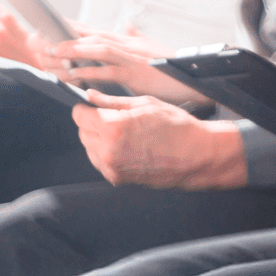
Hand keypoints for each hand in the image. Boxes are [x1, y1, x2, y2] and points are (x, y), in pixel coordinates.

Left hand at [48, 29, 203, 103]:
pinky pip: (108, 71)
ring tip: (50, 55)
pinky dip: (90, 73)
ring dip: (72, 51)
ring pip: (95, 50)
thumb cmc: (170, 65)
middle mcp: (125, 44)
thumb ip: (136, 35)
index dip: (68, 28)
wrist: (192, 77)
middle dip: (62, 37)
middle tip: (39, 40)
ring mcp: (130, 57)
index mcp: (125, 39)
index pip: (92, 30)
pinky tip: (74, 76)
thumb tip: (127, 24)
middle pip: (88, 36)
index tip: (46, 26)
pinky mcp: (135, 73)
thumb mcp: (150, 47)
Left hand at [70, 89, 245, 188]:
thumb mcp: (145, 104)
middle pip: (82, 132)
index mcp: (114, 128)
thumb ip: (112, 101)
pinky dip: (106, 153)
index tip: (91, 106)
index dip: (85, 108)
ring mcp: (112, 168)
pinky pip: (100, 162)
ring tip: (122, 133)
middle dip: (91, 123)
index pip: (79, 116)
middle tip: (112, 117)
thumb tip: (91, 96)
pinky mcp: (117, 178)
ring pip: (89, 148)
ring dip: (97, 138)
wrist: (196, 156)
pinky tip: (126, 146)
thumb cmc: (177, 127)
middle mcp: (108, 151)